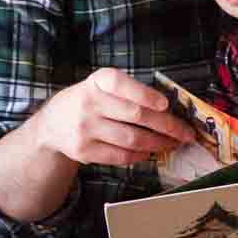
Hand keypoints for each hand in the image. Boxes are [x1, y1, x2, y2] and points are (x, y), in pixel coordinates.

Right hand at [34, 69, 192, 168]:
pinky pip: (121, 156)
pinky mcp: (84, 151)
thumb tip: (170, 110)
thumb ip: (129, 93)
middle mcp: (89, 103)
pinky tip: (150, 152)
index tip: (166, 104)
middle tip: (186, 132)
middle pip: (135, 115)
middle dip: (167, 125)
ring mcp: (85, 129)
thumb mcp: (101, 87)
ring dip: (159, 143)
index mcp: (97, 82)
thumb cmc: (90, 102)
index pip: (121, 83)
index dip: (144, 94)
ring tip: (173, 144)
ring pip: (132, 139)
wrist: (52, 125)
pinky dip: (141, 155)